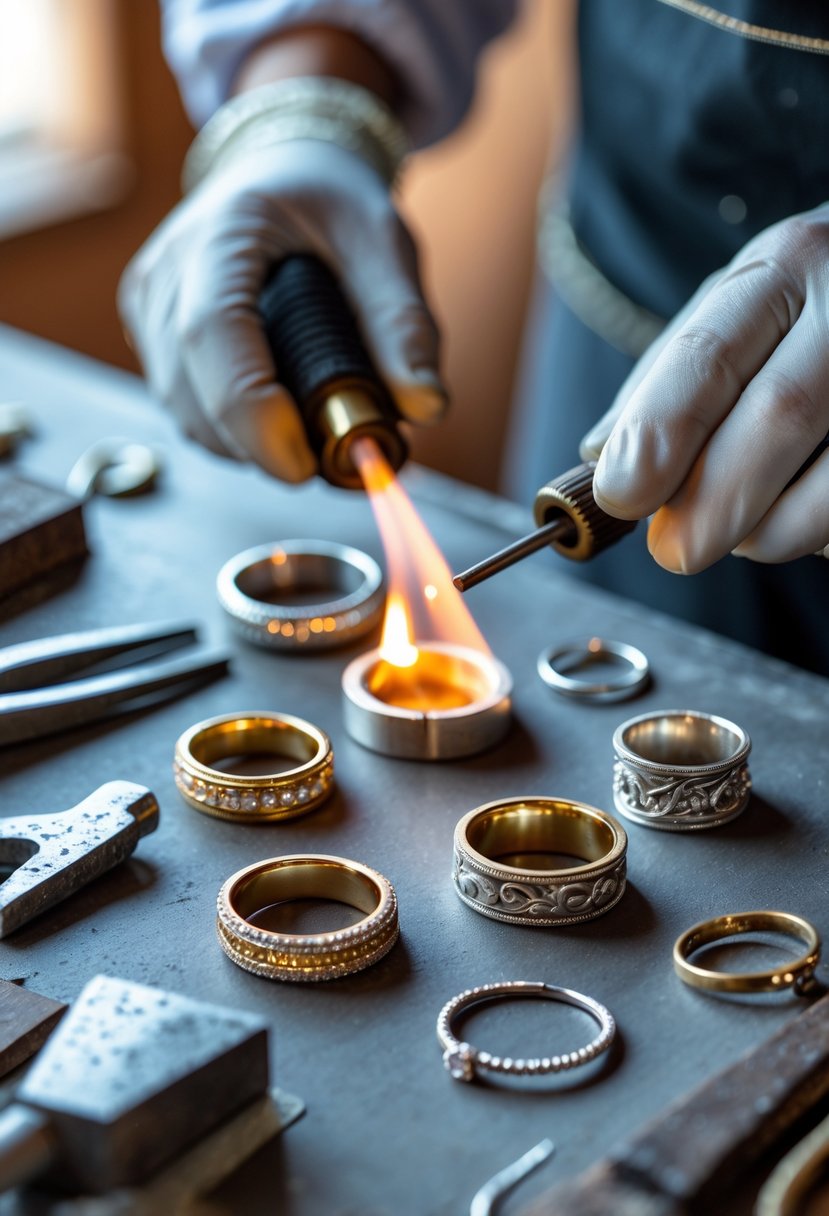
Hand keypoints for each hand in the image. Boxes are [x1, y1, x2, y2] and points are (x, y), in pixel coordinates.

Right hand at [119, 140, 445, 481]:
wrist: (280, 172)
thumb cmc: (331, 203)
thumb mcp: (384, 243)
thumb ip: (405, 324)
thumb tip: (426, 407)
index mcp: (222, 232)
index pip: (212, 331)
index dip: (250, 408)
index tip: (302, 462)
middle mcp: (166, 270)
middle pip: (191, 391)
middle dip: (261, 445)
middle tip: (332, 458)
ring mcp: (146, 306)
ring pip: (185, 415)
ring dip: (247, 446)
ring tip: (312, 431)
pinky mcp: (148, 335)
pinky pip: (185, 411)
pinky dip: (232, 434)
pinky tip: (278, 419)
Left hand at [580, 204, 828, 568]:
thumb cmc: (806, 307)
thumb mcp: (734, 312)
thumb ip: (664, 381)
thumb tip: (600, 456)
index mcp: (785, 267)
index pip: (710, 355)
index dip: (660, 431)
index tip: (621, 493)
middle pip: (780, 414)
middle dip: (714, 500)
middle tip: (675, 549)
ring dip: (771, 528)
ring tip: (742, 529)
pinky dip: (818, 532)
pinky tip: (804, 509)